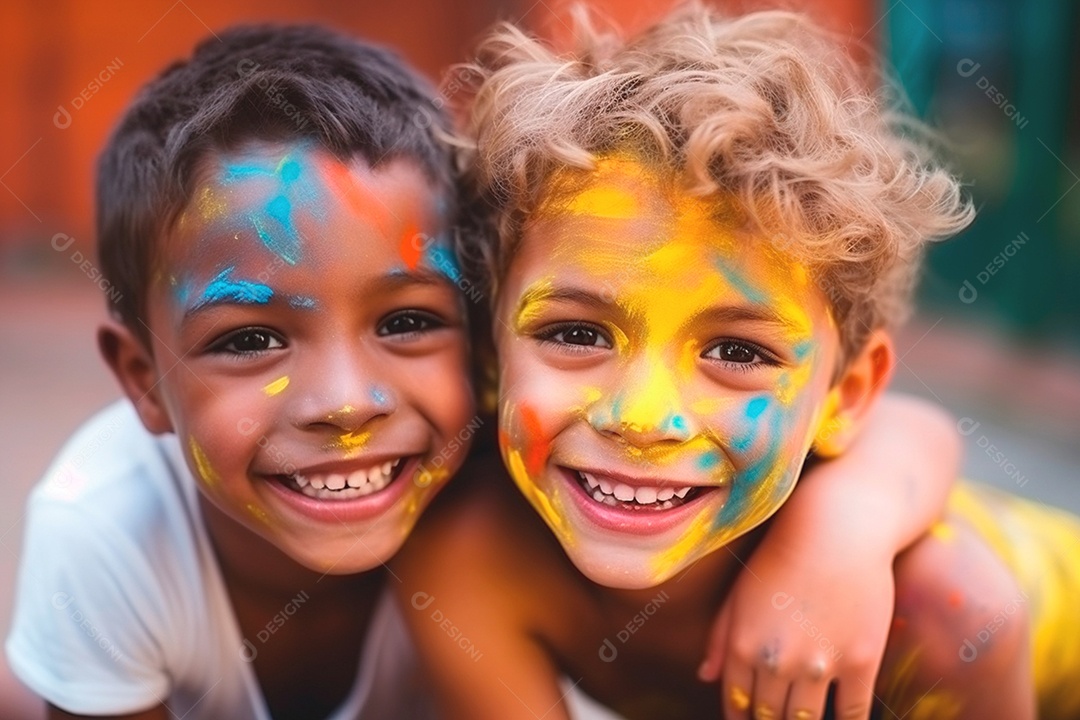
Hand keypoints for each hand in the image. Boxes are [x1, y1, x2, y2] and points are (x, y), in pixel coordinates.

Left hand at [699, 537, 894, 719]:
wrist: (837, 528)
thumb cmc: (782, 555)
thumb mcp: (738, 591)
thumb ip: (719, 637)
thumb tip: (704, 677)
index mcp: (741, 646)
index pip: (737, 705)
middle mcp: (776, 662)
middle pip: (771, 717)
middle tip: (776, 719)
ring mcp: (819, 664)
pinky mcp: (860, 661)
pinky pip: (852, 713)